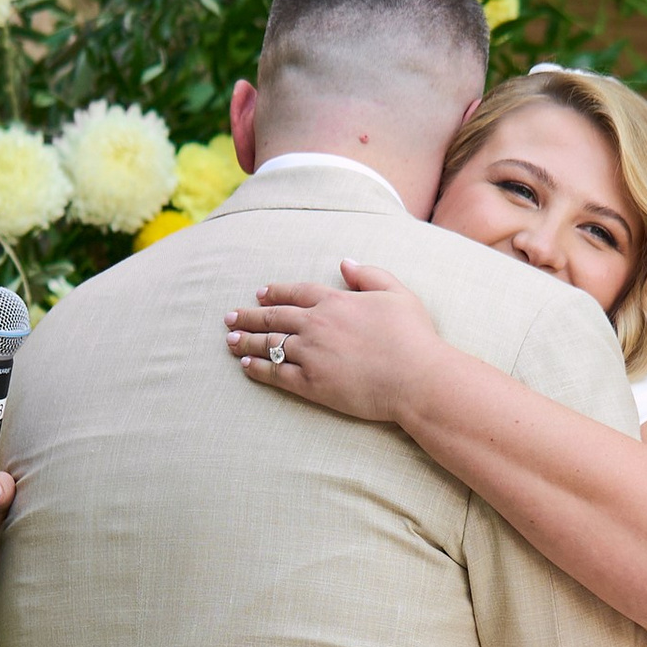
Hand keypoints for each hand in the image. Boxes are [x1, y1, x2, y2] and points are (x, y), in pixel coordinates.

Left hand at [225, 266, 446, 423]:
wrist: (416, 378)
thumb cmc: (413, 337)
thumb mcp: (398, 294)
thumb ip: (369, 275)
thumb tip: (345, 263)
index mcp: (335, 301)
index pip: (296, 293)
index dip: (275, 292)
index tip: (259, 293)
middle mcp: (316, 325)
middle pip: (274, 317)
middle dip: (249, 315)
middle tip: (229, 317)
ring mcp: (311, 355)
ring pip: (270, 344)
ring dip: (247, 341)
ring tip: (230, 340)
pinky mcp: (311, 384)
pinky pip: (277, 374)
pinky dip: (259, 369)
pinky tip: (246, 366)